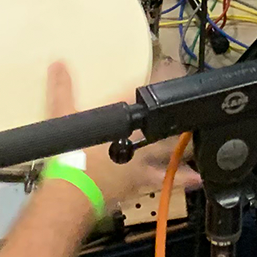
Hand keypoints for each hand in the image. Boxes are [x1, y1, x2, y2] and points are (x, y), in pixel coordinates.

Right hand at [43, 61, 200, 208]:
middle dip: (177, 112)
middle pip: (164, 121)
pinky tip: (197, 178)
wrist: (72, 193)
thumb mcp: (62, 117)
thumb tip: (57, 63)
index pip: (145, 93)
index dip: (162, 77)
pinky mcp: (141, 181)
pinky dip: (183, 179)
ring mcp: (142, 160)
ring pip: (169, 148)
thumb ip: (62, 89)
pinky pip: (165, 180)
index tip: (172, 67)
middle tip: (190, 103)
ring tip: (198, 135)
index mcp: (122, 118)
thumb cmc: (69, 156)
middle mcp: (137, 137)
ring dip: (184, 142)